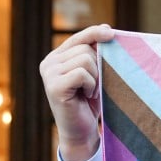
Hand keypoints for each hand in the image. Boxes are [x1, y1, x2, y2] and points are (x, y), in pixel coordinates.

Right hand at [39, 24, 115, 160]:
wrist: (81, 132)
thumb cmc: (90, 103)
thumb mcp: (93, 73)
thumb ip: (94, 52)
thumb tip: (106, 28)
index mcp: (56, 57)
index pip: (78, 37)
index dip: (95, 32)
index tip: (112, 32)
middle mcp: (48, 63)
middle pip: (85, 48)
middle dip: (98, 66)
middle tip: (94, 86)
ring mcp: (49, 74)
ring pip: (85, 59)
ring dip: (96, 77)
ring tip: (90, 92)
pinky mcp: (54, 86)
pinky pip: (82, 73)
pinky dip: (91, 84)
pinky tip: (86, 96)